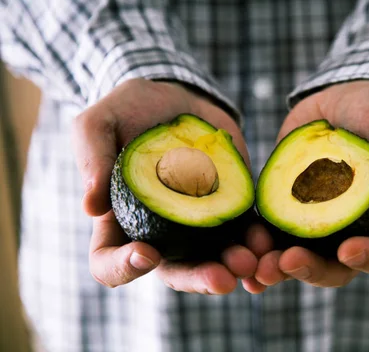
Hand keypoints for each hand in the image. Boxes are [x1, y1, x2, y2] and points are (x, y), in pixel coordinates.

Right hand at [72, 79, 270, 292]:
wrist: (178, 98)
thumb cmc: (130, 111)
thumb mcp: (99, 123)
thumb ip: (91, 158)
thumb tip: (91, 207)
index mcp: (120, 222)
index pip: (110, 263)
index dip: (124, 268)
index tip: (146, 253)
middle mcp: (161, 233)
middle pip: (175, 272)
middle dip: (199, 279)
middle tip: (222, 278)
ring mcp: (198, 224)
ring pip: (215, 259)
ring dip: (235, 266)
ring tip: (254, 261)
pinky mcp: (229, 208)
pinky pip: (244, 233)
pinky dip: (257, 241)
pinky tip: (269, 241)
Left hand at [252, 81, 368, 288]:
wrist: (345, 94)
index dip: (368, 258)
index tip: (347, 250)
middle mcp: (350, 229)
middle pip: (334, 267)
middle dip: (311, 270)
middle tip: (288, 262)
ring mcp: (315, 220)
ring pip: (298, 257)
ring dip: (278, 267)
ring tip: (258, 266)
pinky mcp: (286, 205)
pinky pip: (271, 232)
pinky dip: (257, 245)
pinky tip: (242, 248)